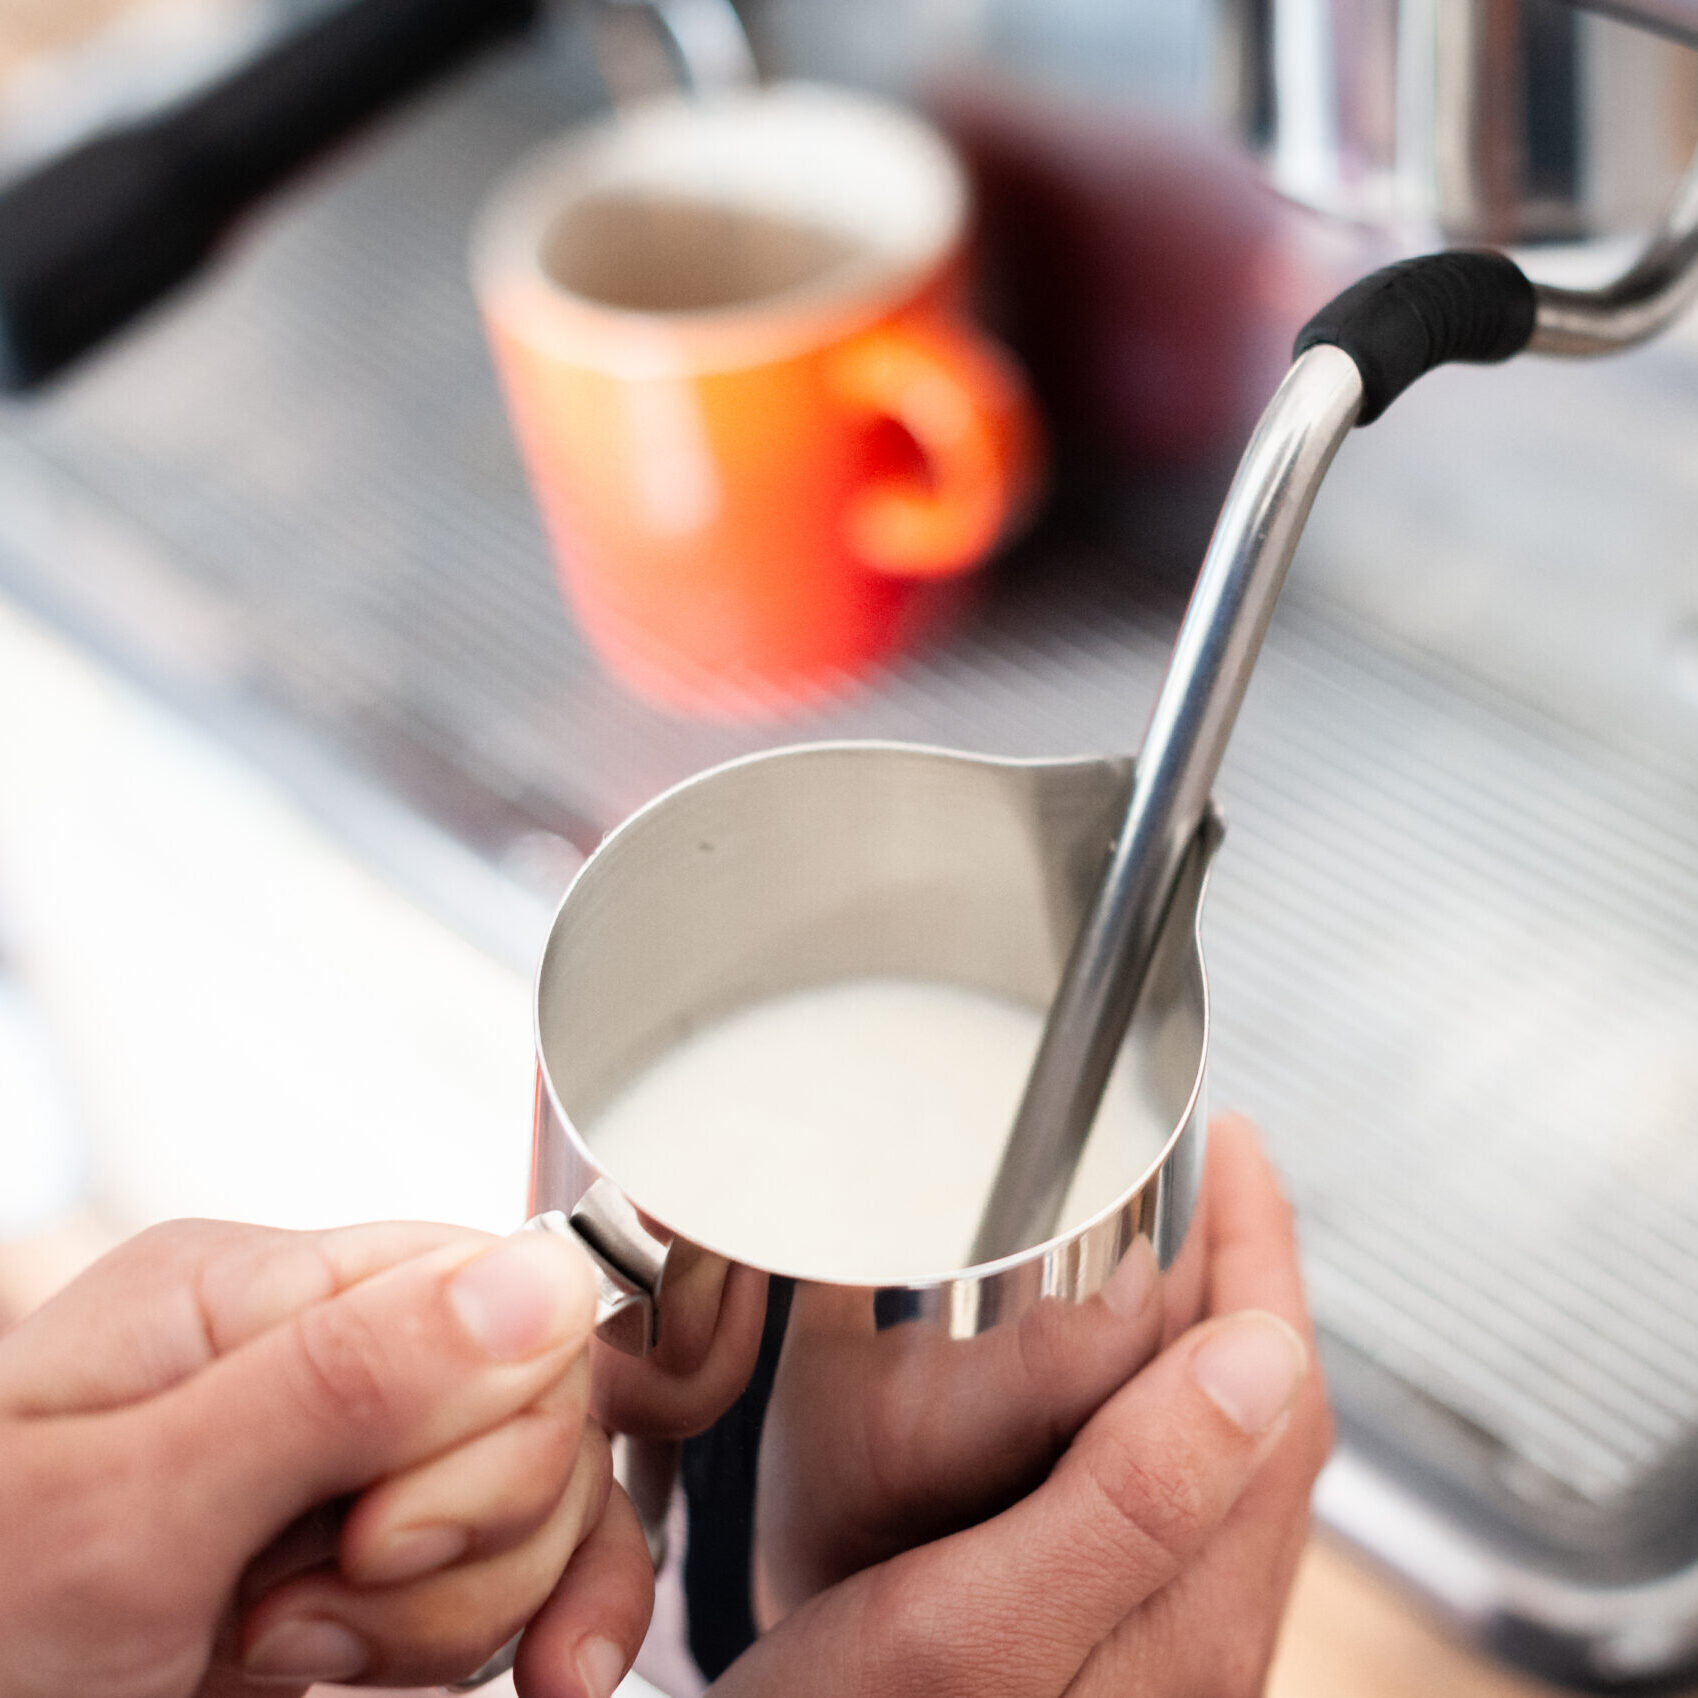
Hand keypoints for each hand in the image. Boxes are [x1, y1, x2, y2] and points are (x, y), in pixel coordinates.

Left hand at [0, 1219, 653, 1697]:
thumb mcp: (124, 1518)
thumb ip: (338, 1384)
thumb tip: (544, 1278)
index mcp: (255, 1294)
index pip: (500, 1292)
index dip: (483, 1424)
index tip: (374, 1537)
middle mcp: (316, 1368)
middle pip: (537, 1404)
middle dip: (465, 1536)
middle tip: (302, 1616)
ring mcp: (347, 1477)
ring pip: (540, 1505)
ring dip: (456, 1620)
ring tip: (290, 1666)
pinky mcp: (370, 1579)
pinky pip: (523, 1580)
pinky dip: (536, 1632)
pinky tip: (541, 1680)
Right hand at [711, 1116, 1331, 1695]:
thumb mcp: (980, 1624)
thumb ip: (1130, 1499)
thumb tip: (1259, 1356)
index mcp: (1187, 1608)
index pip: (1276, 1385)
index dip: (1263, 1247)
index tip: (1235, 1144)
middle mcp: (1192, 1630)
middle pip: (1257, 1407)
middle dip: (1237, 1270)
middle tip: (1188, 1171)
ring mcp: (1149, 1645)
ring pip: (1209, 1446)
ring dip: (1193, 1329)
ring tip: (1141, 1243)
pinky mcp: (1093, 1648)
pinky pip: (1156, 1492)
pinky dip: (1139, 1398)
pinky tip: (1079, 1381)